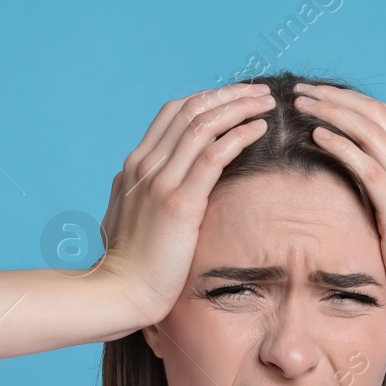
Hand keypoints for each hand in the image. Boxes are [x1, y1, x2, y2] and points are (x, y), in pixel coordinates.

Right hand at [93, 81, 274, 322]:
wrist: (118, 293)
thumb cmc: (128, 265)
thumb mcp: (128, 217)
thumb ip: (139, 194)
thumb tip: (151, 187)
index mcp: (134, 167)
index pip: (173, 114)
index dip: (208, 99)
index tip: (235, 98)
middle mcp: (145, 166)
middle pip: (191, 110)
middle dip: (229, 95)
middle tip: (260, 92)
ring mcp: (159, 182)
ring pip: (204, 124)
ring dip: (239, 107)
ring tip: (267, 104)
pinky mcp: (179, 203)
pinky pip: (214, 155)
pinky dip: (239, 135)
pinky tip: (259, 129)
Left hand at [292, 83, 385, 325]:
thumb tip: (372, 188)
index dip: (352, 101)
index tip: (320, 96)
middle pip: (377, 115)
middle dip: (336, 98)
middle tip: (302, 90)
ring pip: (370, 132)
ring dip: (332, 113)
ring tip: (302, 105)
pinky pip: (367, 167)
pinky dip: (341, 146)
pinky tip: (317, 136)